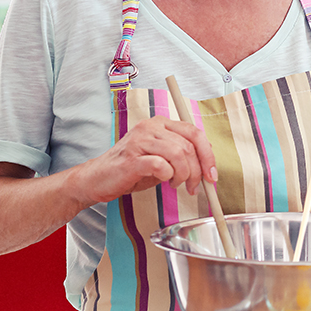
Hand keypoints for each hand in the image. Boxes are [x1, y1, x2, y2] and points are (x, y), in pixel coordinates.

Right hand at [76, 116, 216, 201]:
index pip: (194, 132)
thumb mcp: (161, 157)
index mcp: (160, 123)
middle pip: (188, 145)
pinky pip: (160, 165)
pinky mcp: (131, 158)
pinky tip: (163, 181)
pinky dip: (167, 176)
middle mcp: (150, 127)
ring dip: (183, 175)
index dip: (208, 154)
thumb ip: (181, 153)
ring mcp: (140, 140)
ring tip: (176, 185)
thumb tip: (207, 158)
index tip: (212, 174)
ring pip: (178, 154)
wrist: (98, 179)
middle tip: (193, 186)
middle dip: (197, 170)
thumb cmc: (131, 169)